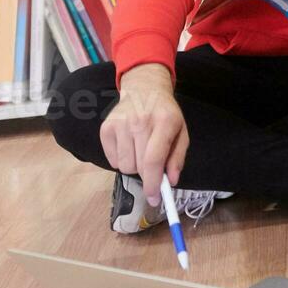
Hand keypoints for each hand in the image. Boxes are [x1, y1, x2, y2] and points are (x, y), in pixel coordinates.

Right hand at [101, 63, 188, 205]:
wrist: (144, 89)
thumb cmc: (165, 114)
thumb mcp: (181, 132)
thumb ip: (177, 158)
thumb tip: (171, 181)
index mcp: (164, 122)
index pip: (153, 160)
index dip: (153, 184)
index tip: (154, 198)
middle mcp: (140, 121)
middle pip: (138, 166)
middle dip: (146, 174)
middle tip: (151, 164)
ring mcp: (120, 123)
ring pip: (124, 167)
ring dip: (134, 166)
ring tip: (140, 150)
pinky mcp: (106, 128)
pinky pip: (112, 161)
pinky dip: (121, 160)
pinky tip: (129, 146)